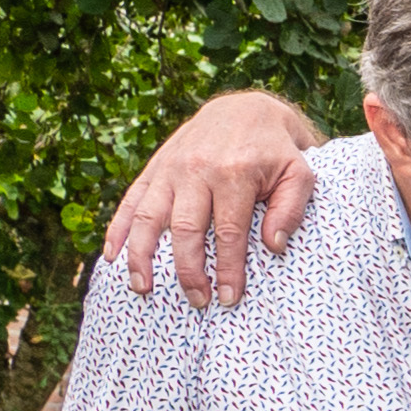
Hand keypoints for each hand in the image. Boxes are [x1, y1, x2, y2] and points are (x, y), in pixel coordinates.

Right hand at [101, 96, 325, 305]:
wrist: (246, 109)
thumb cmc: (277, 150)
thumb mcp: (299, 173)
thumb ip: (290, 209)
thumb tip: (273, 246)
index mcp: (234, 174)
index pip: (228, 232)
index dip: (228, 268)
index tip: (229, 297)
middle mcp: (196, 171)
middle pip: (185, 230)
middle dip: (189, 270)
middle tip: (197, 301)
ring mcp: (170, 169)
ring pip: (147, 217)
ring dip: (141, 256)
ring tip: (142, 288)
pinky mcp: (154, 168)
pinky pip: (130, 201)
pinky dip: (117, 229)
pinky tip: (111, 255)